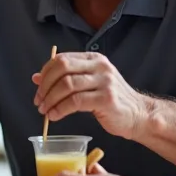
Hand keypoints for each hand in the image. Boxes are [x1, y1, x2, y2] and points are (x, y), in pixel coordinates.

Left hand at [32, 52, 151, 138]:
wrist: (138, 115)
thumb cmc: (111, 101)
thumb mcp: (88, 84)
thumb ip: (65, 78)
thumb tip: (36, 77)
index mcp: (93, 59)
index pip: (61, 59)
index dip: (45, 73)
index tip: (38, 89)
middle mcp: (100, 66)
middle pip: (62, 68)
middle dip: (45, 85)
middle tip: (38, 100)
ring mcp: (105, 82)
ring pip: (67, 85)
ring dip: (50, 99)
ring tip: (44, 110)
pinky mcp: (106, 99)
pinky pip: (75, 102)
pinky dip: (60, 109)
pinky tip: (55, 116)